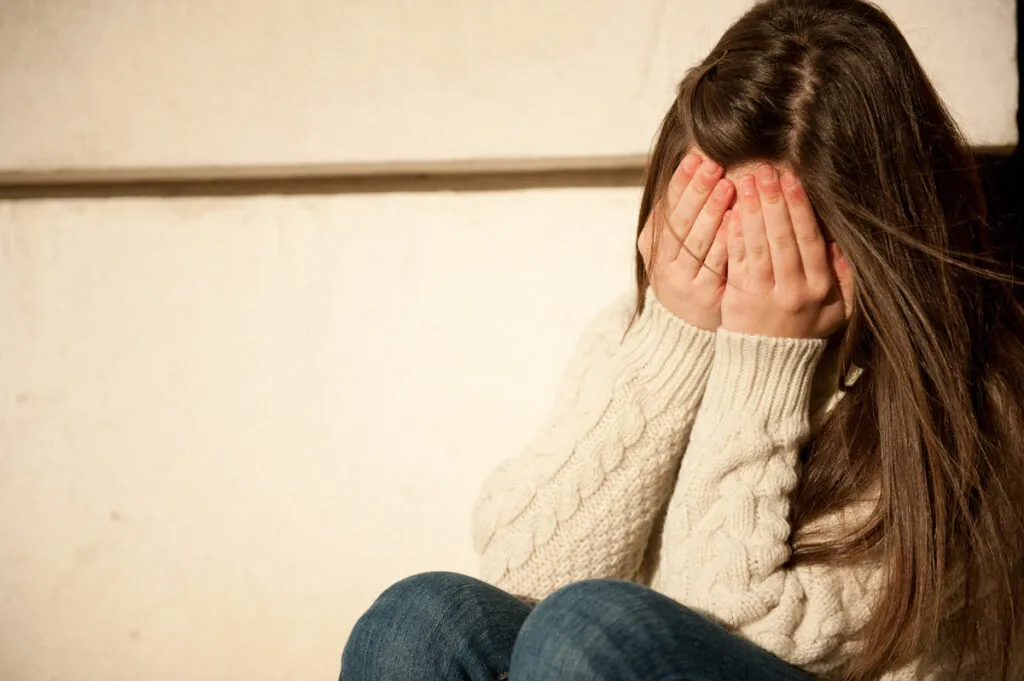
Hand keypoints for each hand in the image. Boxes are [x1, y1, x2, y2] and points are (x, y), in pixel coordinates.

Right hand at [637, 153, 734, 330]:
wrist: (685, 326)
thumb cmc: (686, 272)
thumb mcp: (672, 245)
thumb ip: (679, 213)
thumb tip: (695, 165)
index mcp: (654, 243)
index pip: (666, 206)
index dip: (680, 181)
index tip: (695, 157)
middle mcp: (663, 261)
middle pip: (680, 221)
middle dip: (697, 191)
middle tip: (714, 166)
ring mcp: (682, 280)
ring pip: (695, 241)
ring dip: (711, 212)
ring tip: (727, 187)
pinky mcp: (704, 295)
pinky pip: (715, 264)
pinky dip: (725, 242)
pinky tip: (736, 223)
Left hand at [722, 164, 851, 338]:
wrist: (767, 363)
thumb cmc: (802, 329)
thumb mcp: (836, 310)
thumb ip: (844, 278)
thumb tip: (841, 242)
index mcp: (819, 288)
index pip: (811, 240)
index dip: (800, 208)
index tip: (793, 179)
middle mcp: (793, 290)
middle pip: (783, 238)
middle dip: (774, 201)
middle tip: (765, 170)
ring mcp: (765, 294)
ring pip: (758, 246)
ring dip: (752, 211)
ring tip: (745, 182)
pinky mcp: (739, 296)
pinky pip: (737, 261)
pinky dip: (734, 235)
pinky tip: (731, 212)